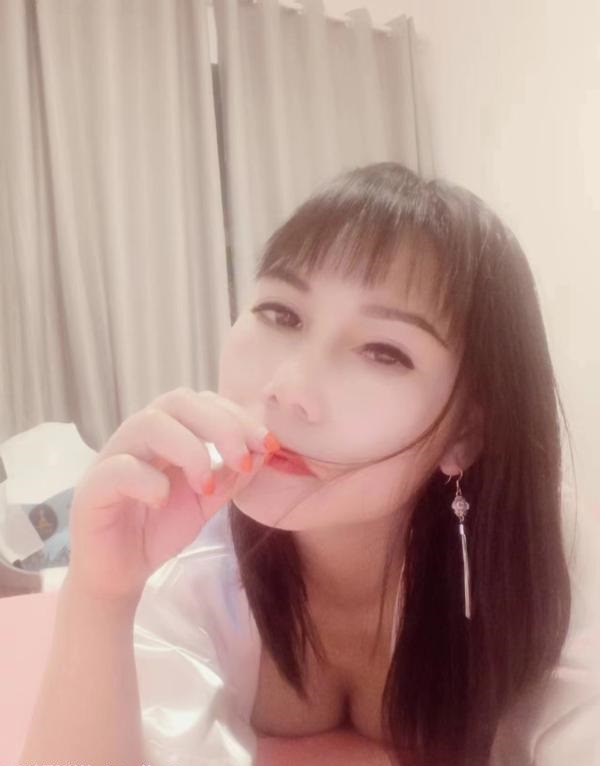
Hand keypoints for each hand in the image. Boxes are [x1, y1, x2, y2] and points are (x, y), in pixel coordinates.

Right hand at [64, 388, 277, 602]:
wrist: (119, 572)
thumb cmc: (158, 528)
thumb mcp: (205, 500)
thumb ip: (232, 475)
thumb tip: (265, 450)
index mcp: (168, 433)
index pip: (203, 403)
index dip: (237, 417)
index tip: (268, 444)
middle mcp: (139, 436)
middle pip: (177, 402)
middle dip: (219, 425)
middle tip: (242, 460)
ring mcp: (113, 458)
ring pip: (148, 424)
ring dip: (189, 449)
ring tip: (205, 486)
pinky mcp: (92, 488)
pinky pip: (119, 468)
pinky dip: (148, 480)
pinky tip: (163, 501)